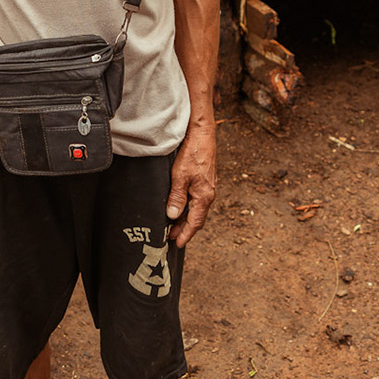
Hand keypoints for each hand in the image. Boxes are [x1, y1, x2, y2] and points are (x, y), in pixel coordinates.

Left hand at [165, 123, 216, 247]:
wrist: (202, 134)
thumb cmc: (193, 153)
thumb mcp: (180, 176)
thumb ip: (177, 197)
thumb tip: (173, 216)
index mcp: (204, 196)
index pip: (195, 223)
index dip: (186, 235)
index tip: (177, 244)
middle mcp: (209, 194)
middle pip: (197, 218)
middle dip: (184, 229)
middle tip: (170, 236)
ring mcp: (208, 187)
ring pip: (197, 209)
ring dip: (185, 218)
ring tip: (172, 224)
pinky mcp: (204, 181)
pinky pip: (197, 200)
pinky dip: (188, 207)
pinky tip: (179, 206)